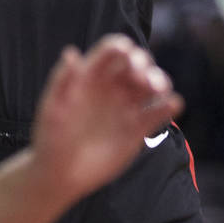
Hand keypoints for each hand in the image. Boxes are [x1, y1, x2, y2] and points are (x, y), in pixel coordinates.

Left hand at [30, 34, 181, 200]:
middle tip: (142, 78)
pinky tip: (173, 104)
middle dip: (144, 64)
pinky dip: (168, 106)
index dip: (122, 48)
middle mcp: (111, 87)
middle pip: (136, 65)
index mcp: (91, 76)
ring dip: (159, 81)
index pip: (111, 52)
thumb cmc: (50, 138)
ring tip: (158, 89)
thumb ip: (62, 81)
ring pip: (150, 86)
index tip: (128, 53)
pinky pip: (157, 113)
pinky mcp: (137, 130)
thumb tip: (71, 52)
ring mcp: (126, 108)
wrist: (60, 175)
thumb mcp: (52, 108)